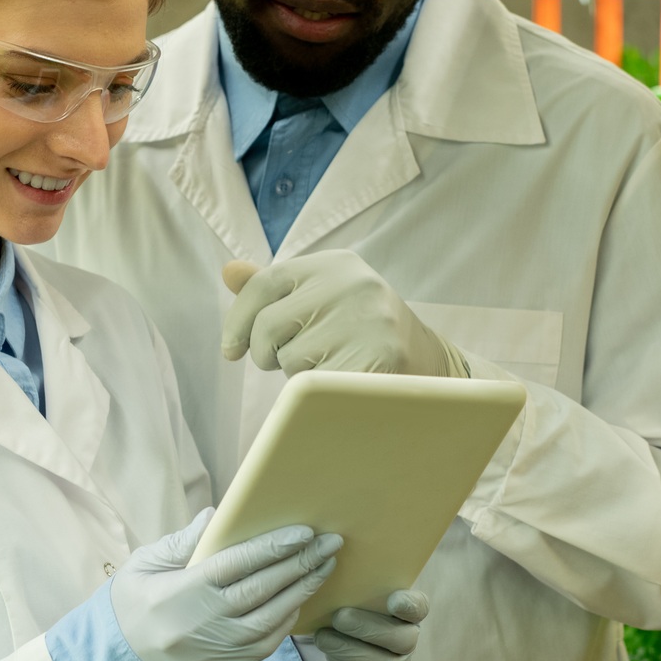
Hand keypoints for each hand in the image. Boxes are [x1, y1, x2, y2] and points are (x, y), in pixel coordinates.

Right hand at [111, 510, 342, 660]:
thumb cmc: (132, 606)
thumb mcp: (144, 566)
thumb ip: (182, 542)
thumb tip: (216, 515)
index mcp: (185, 591)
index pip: (238, 564)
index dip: (273, 547)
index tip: (303, 532)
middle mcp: (207, 621)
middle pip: (264, 588)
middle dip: (302, 563)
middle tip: (331, 542)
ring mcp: (221, 648)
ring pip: (274, 617)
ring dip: (304, 590)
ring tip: (325, 566)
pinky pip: (269, 642)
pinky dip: (289, 619)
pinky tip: (301, 599)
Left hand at [220, 252, 467, 377]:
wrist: (430, 365)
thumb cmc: (361, 333)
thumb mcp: (323, 298)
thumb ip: (276, 289)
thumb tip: (229, 271)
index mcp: (337, 264)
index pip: (265, 282)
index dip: (238, 320)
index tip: (231, 350)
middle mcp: (354, 285)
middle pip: (269, 325)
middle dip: (266, 353)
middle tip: (287, 363)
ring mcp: (369, 322)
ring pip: (290, 360)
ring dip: (297, 376)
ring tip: (330, 368)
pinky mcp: (379, 360)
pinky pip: (314, 387)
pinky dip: (317, 397)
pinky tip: (340, 389)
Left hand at [296, 590, 430, 660]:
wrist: (314, 658)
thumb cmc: (329, 620)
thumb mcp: (336, 599)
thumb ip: (345, 586)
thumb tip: (336, 566)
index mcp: (403, 614)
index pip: (419, 607)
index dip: (411, 605)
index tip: (393, 600)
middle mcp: (406, 644)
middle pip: (406, 639)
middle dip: (369, 628)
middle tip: (338, 617)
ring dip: (352, 650)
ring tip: (323, 638)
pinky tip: (330, 658)